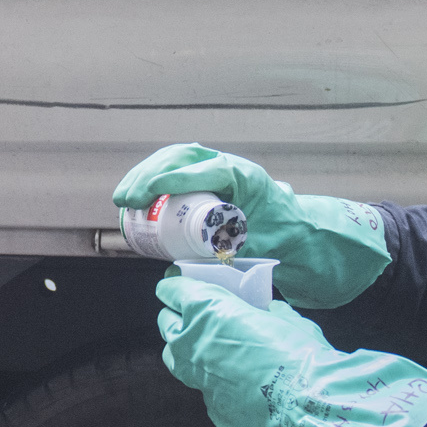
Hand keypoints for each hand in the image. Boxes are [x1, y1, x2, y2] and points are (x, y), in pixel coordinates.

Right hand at [113, 143, 395, 308]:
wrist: (300, 232)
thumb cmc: (281, 239)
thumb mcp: (254, 249)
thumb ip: (220, 258)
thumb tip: (179, 270)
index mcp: (245, 177)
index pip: (201, 170)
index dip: (166, 181)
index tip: (142, 197)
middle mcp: (230, 166)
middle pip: (182, 157)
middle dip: (148, 175)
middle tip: (126, 199)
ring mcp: (220, 167)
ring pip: (177, 157)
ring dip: (147, 173)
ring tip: (126, 197)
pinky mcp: (212, 174)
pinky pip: (180, 166)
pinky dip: (157, 175)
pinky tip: (140, 194)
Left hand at [155, 276, 426, 426]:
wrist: (307, 400)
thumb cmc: (298, 350)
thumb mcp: (285, 317)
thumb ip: (265, 312)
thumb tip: (265, 311)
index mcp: (206, 310)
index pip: (172, 291)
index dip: (176, 286)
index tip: (180, 285)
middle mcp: (192, 342)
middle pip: (166, 324)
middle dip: (178, 319)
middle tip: (196, 318)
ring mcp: (198, 378)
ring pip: (176, 359)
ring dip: (188, 352)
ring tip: (210, 351)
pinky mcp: (212, 406)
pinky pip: (206, 390)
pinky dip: (217, 383)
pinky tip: (239, 384)